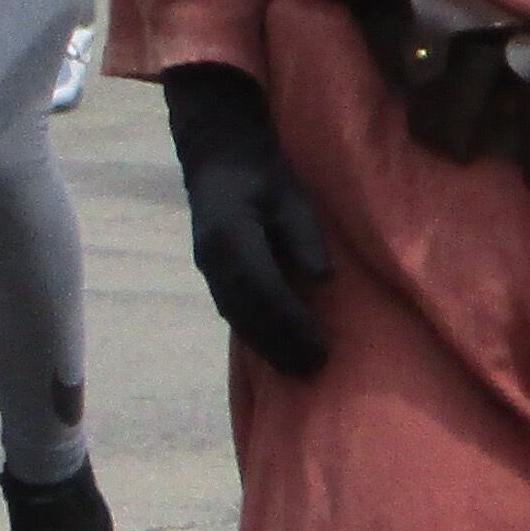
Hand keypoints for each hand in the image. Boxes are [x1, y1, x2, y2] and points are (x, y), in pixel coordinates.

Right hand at [162, 62, 333, 376]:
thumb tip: (321, 280)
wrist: (218, 157)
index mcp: (233, 237)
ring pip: (236, 317)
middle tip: (313, 373)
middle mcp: (213, 259)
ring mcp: (207, 268)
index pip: (264, 291)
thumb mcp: (291, 195)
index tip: (322, 349)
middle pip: (246, 314)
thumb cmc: (263, 173)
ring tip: (295, 370)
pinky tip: (273, 349)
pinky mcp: (210, 273)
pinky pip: (231, 311)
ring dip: (264, 347)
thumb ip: (304, 236)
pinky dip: (253, 335)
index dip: (292, 325)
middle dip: (279, 347)